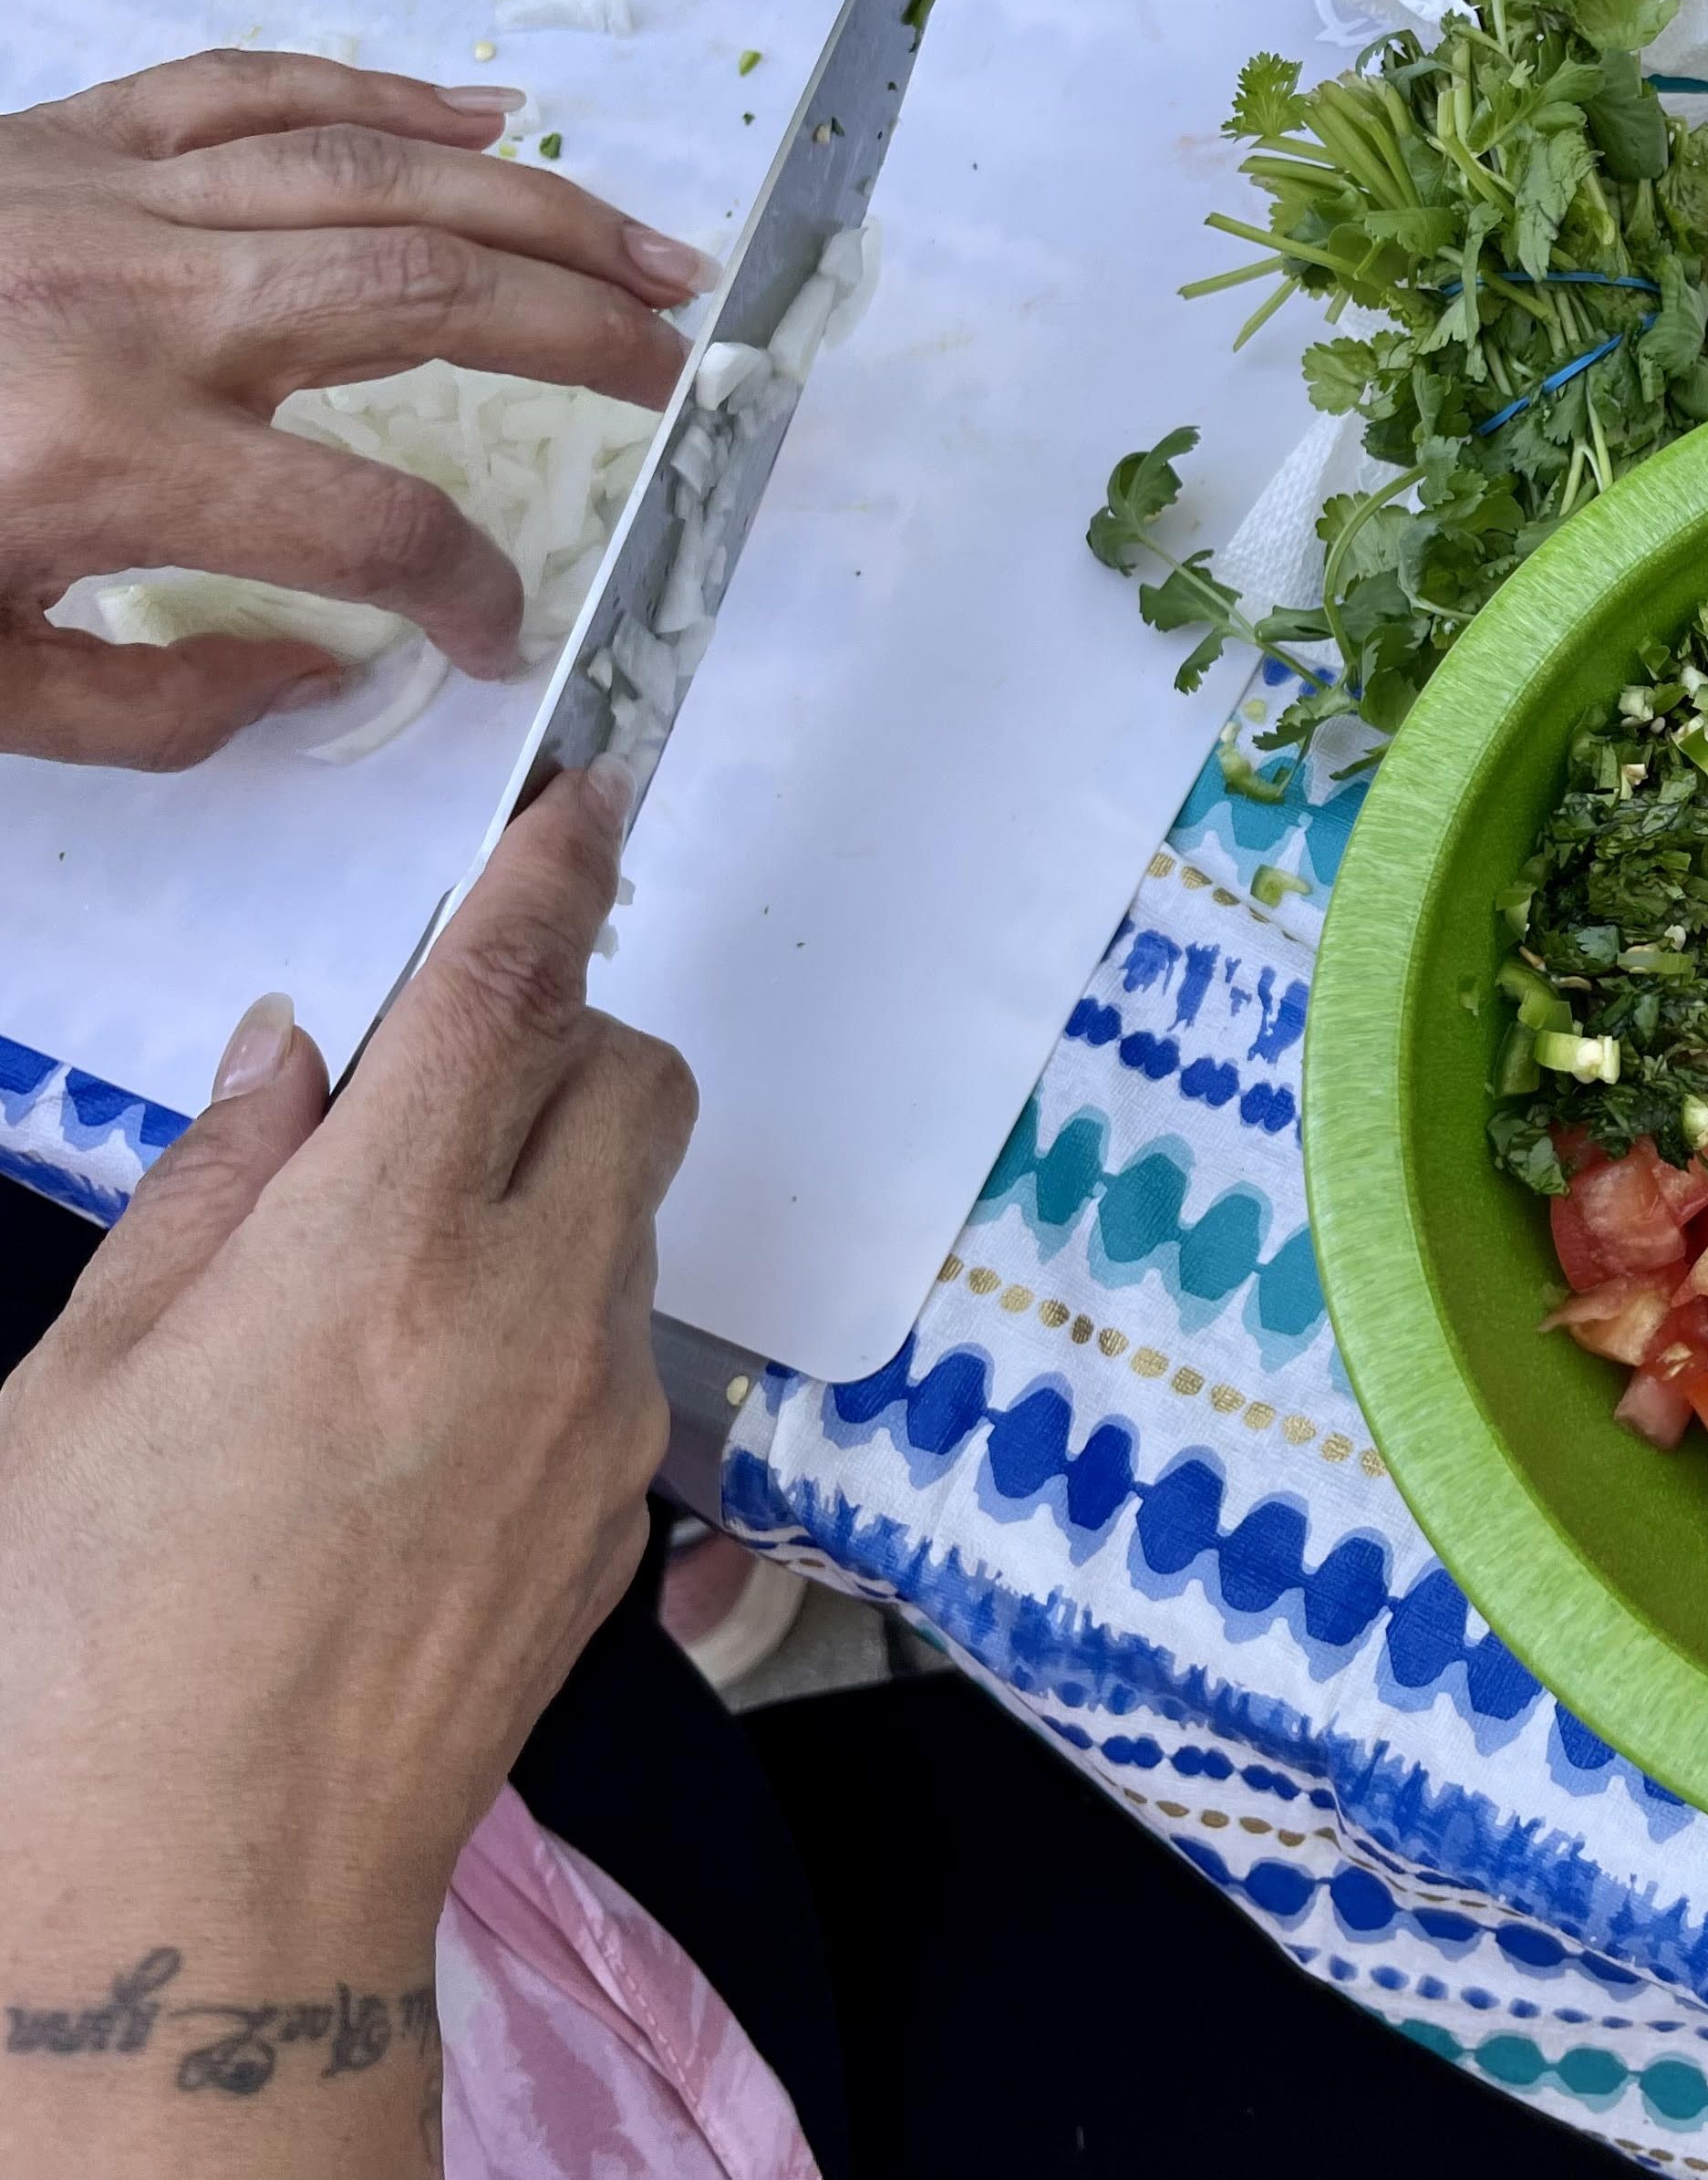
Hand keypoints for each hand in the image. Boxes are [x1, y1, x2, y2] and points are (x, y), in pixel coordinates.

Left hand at [0, 51, 712, 771]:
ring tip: (653, 256)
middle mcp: (132, 307)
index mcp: (111, 461)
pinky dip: (384, 93)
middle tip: (685, 377)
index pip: (378, 533)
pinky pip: (255, 88)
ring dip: (541, 209)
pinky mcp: (58, 134)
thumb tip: (305, 669)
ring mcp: (97, 196)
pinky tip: (486, 113)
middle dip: (585, 339)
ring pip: (376, 173)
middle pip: (431, 297)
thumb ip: (156, 705)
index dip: (470, 593)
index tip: (496, 633)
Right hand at [0, 769, 694, 2176]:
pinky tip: (427, 1397)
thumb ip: (211, 1192)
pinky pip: (622, 1348)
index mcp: (379, 1250)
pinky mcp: (623, 1516)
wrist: (206, 1901)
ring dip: (555, 1183)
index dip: (556, 872)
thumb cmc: (83, 1646)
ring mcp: (600, 1419)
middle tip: (448, 1073)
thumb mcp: (83, 1387)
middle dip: (567, 1034)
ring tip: (395, 1274)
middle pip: (632, 1079)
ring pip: (632, 1215)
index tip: (592, 800)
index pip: (509, 993)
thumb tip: (295, 1053)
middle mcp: (531, 1312)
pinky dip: (555, 1311)